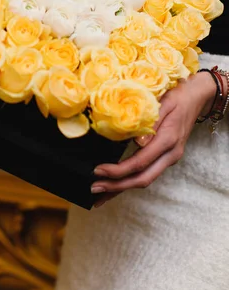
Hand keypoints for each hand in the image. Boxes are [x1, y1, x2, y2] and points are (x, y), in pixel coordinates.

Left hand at [90, 71, 217, 206]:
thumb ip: (152, 121)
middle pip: (143, 179)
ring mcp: (169, 158)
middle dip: (117, 187)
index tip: (98, 171)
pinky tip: (116, 185)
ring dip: (122, 188)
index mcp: (168, 140)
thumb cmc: (178, 96)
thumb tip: (138, 142)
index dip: (118, 170)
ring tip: (100, 193)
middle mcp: (170, 155)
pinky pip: (147, 174)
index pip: (140, 163)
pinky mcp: (165, 158)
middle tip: (94, 189)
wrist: (196, 97)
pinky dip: (130, 181)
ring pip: (145, 180)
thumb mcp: (164, 102)